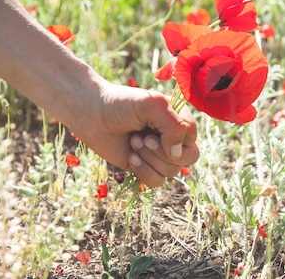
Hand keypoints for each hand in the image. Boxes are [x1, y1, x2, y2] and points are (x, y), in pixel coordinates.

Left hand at [70, 82, 198, 186]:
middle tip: (143, 138)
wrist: (91, 114)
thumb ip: (174, 125)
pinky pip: (157, 181)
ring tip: (133, 141)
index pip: (192, 138)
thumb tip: (177, 154)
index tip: (153, 129)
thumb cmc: (121, 104)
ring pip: (171, 172)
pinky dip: (144, 172)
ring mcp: (159, 154)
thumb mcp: (152, 105)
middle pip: (188, 158)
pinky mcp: (145, 167)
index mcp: (179, 118)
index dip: (176, 139)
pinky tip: (131, 157)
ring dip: (149, 158)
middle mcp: (172, 137)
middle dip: (163, 152)